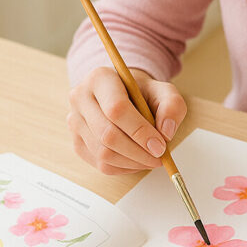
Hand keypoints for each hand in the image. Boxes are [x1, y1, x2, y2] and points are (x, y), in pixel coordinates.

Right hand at [67, 66, 186, 174]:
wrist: (124, 95)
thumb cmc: (142, 93)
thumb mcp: (164, 91)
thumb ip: (172, 106)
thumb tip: (165, 132)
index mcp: (100, 78)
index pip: (116, 109)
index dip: (140, 131)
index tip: (160, 145)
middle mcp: (80, 98)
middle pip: (107, 134)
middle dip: (138, 152)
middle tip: (159, 157)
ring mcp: (75, 121)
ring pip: (102, 153)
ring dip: (132, 162)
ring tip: (151, 159)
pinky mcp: (76, 141)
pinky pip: (99, 164)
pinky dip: (123, 168)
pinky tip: (137, 160)